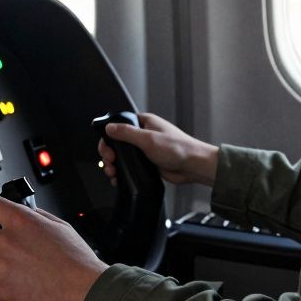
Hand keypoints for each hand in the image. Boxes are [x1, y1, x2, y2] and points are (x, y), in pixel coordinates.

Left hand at [0, 187, 107, 300]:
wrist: (83, 293)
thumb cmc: (76, 261)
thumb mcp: (59, 226)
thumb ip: (34, 218)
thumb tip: (22, 217)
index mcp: (21, 221)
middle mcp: (7, 241)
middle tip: (20, 256)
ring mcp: (1, 266)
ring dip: (5, 269)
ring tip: (31, 275)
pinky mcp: (0, 290)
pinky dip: (8, 289)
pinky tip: (28, 288)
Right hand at [98, 112, 218, 186]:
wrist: (193, 166)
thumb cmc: (179, 149)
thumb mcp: (148, 139)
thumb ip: (127, 133)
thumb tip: (110, 127)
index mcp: (144, 122)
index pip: (119, 125)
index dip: (109, 138)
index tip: (107, 149)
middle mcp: (144, 134)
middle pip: (118, 143)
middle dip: (110, 154)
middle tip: (109, 162)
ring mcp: (145, 149)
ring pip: (123, 156)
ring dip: (115, 164)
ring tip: (113, 172)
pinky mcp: (148, 162)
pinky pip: (131, 166)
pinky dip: (123, 172)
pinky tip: (120, 178)